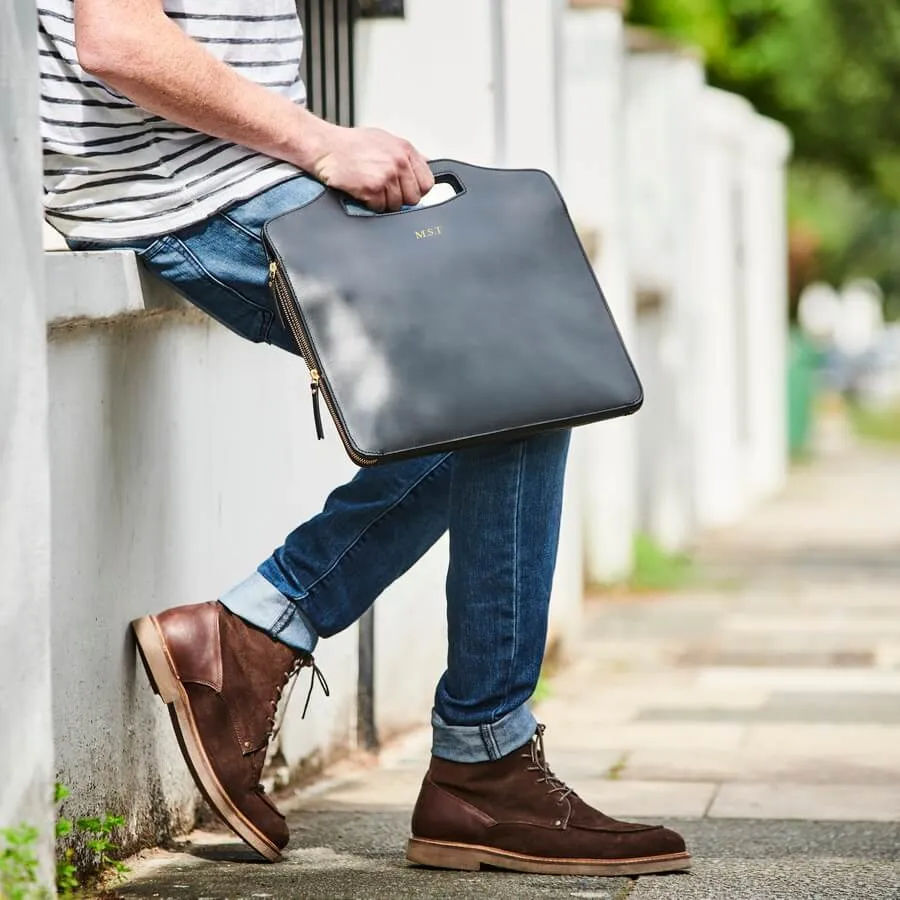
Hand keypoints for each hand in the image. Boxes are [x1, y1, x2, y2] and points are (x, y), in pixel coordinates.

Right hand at [304, 123, 433, 211]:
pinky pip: (380, 208)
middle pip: (414, 198)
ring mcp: (387, 175)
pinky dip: (371, 204)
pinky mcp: (373, 188)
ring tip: (370, 187)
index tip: (406, 190)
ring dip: (383, 202)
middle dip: (400, 198)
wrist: (325, 146)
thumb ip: (406, 155)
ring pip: (397, 205)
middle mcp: (399, 162)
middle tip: (384, 190)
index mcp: (405, 149)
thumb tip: (425, 167)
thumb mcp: (385, 140)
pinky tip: (362, 190)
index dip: (416, 190)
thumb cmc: (351, 144)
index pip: (427, 183)